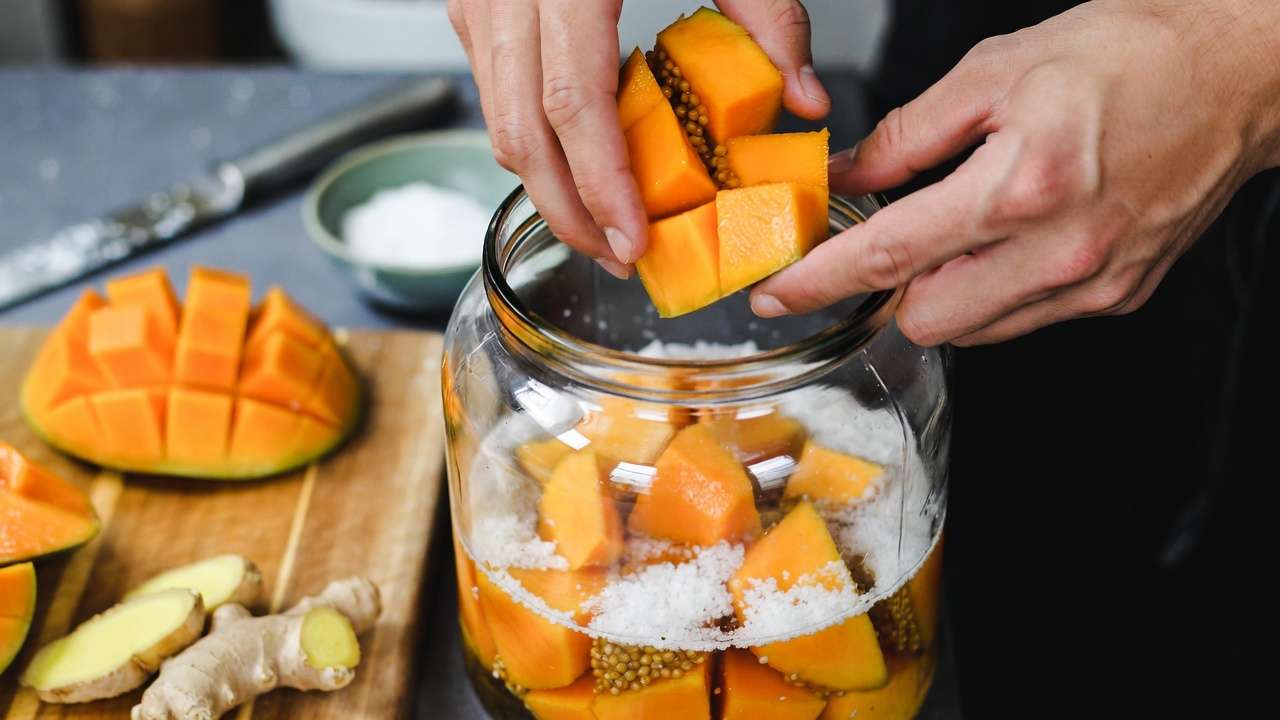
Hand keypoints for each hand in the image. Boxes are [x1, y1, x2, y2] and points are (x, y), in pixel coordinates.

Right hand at [448, 0, 831, 277]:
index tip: (636, 239)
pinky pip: (494, 90)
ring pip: (495, 118)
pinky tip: (582, 160)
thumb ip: (767, 16)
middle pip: (517, 130)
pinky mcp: (476, 2)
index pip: (570, 102)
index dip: (600, 184)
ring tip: (604, 224)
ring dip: (546, 185)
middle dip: (567, 211)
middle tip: (620, 256)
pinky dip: (534, 139)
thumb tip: (804, 99)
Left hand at [751, 0, 1279, 344]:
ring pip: (973, 328)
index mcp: (1021, 185)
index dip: (819, 282)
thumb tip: (847, 176)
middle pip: (924, 317)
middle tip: (896, 239)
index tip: (775, 296)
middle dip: (892, 288)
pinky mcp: (1118, 296)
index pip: (889, 255)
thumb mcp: (995, 71)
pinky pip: (1024, 319)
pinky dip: (996, 291)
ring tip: (968, 227)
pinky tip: (1012, 240)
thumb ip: (907, 136)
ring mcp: (1093, 282)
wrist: (1238, 73)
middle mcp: (1060, 249)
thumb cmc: (1128, 55)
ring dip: (945, 291)